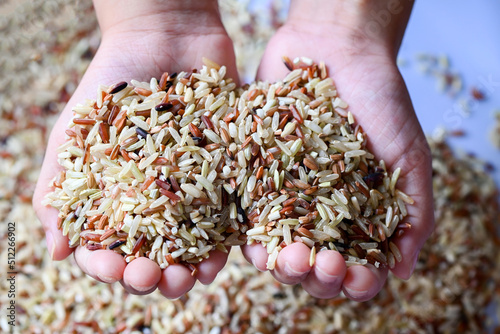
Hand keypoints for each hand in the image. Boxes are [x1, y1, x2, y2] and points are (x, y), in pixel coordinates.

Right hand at [33, 0, 238, 297]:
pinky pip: (228, 217)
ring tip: (193, 277)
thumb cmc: (112, 83)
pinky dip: (226, 240)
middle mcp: (155, 203)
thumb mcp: (75, 133)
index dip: (107, 265)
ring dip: (191, 268)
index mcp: (117, 199)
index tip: (113, 269)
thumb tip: (55, 250)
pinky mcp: (225, 177)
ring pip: (193, 245)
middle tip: (153, 279)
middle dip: (152, 275)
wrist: (165, 38)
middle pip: (152, 254)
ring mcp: (192, 192)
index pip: (108, 247)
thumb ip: (58, 187)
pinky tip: (223, 255)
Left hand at [242, 0, 433, 300]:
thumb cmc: (380, 100)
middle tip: (322, 266)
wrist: (335, 50)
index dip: (357, 281)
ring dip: (280, 265)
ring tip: (287, 257)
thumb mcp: (409, 155)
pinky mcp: (252, 176)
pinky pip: (246, 213)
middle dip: (318, 277)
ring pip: (275, 249)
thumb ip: (415, 211)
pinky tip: (253, 241)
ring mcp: (282, 197)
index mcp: (356, 216)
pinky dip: (248, 234)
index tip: (356, 277)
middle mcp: (317, 213)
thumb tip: (404, 270)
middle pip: (313, 266)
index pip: (356, 266)